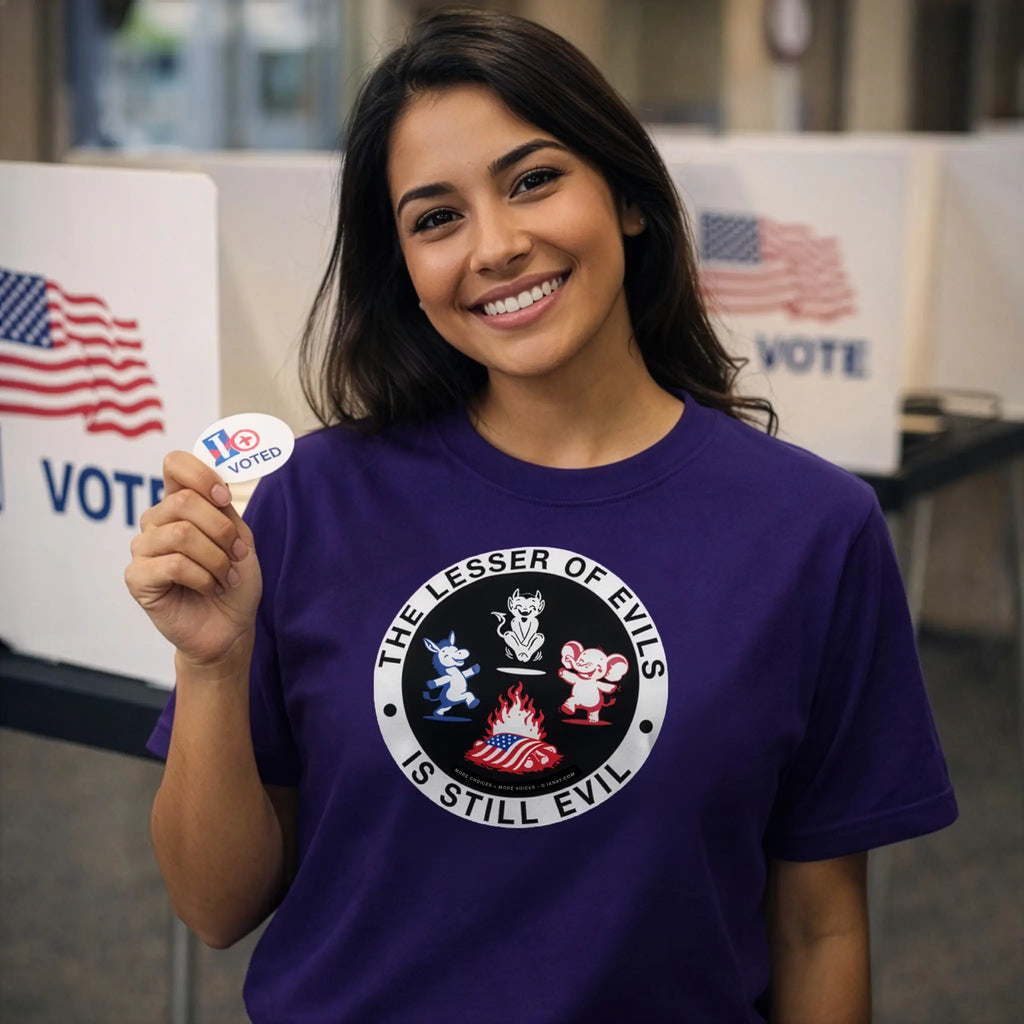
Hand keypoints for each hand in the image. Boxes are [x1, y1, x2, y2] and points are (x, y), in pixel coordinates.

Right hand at [125, 451, 262, 667]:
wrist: (230, 626)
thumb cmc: (234, 580)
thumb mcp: (239, 538)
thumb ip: (223, 508)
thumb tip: (216, 484)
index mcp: (180, 505)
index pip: (175, 464)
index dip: (202, 475)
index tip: (225, 499)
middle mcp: (156, 522)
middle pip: (183, 501)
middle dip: (222, 530)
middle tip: (237, 555)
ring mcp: (143, 549)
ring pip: (181, 534)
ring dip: (216, 558)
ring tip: (225, 577)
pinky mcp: (136, 578)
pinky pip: (173, 564)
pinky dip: (203, 577)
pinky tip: (209, 588)